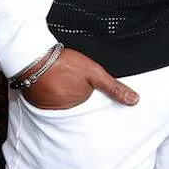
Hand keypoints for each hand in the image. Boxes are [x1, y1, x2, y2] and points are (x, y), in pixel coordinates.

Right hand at [21, 47, 138, 109]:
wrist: (34, 58)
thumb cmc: (64, 63)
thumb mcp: (95, 73)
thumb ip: (114, 87)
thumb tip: (134, 100)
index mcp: (81, 104)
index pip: (90, 102)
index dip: (88, 92)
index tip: (83, 85)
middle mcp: (66, 110)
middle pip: (75, 102)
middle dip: (74, 92)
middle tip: (69, 78)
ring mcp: (51, 108)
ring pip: (61, 102)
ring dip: (61, 92)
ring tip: (59, 78)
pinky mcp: (38, 103)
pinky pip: (47, 102)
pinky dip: (49, 94)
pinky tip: (49, 83)